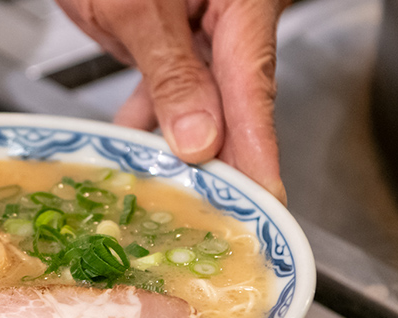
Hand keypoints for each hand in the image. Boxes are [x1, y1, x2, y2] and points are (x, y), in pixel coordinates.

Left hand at [57, 0, 289, 203]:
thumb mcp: (135, 8)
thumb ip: (170, 73)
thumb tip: (198, 142)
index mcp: (241, 3)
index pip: (253, 92)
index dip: (257, 154)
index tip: (263, 203)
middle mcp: (230, 18)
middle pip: (234, 101)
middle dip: (224, 161)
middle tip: (223, 216)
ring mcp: (202, 25)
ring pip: (200, 97)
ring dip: (181, 144)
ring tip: (175, 193)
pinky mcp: (172, 32)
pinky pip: (169, 81)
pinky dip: (151, 113)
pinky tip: (134, 143)